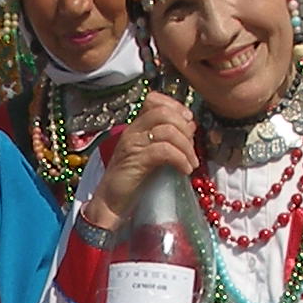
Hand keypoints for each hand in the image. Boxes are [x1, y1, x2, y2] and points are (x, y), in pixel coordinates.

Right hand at [80, 91, 197, 232]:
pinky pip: (164, 150)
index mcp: (136, 127)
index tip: (189, 122)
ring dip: (186, 147)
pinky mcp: (136, 160)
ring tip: (191, 163)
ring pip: (167, 130)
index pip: (154, 100)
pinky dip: (180, 159)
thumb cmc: (133, 180)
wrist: (111, 202)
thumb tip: (190, 128)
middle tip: (192, 148)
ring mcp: (133, 144)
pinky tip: (185, 170)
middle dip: (185, 128)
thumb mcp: (152, 154)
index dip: (175, 106)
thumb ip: (167, 140)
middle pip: (164, 112)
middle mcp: (133, 131)